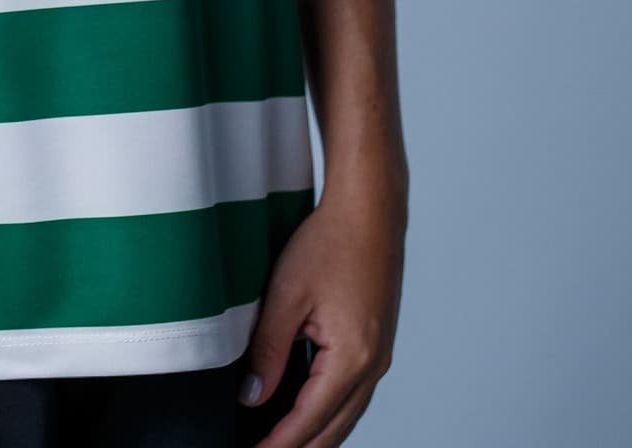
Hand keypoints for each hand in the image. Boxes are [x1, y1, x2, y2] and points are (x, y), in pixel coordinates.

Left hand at [237, 174, 406, 447]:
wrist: (370, 207)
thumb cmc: (331, 241)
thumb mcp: (286, 295)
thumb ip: (268, 351)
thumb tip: (252, 397)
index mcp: (352, 359)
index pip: (309, 422)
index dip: (278, 444)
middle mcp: (373, 365)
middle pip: (334, 430)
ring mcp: (380, 355)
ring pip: (347, 415)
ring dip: (316, 433)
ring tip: (281, 442)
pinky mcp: (378, 342)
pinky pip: (353, 394)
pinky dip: (330, 411)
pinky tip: (309, 410)